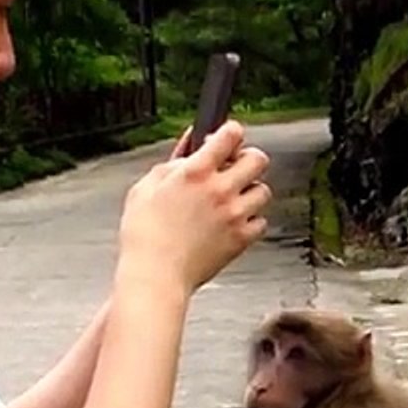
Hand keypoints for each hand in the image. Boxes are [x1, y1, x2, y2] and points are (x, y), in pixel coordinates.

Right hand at [118, 120, 271, 293]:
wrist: (154, 276)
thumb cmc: (144, 235)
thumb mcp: (146, 187)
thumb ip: (172, 162)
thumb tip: (189, 145)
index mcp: (195, 171)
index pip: (231, 134)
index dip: (230, 132)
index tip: (227, 138)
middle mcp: (220, 189)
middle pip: (258, 159)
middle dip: (247, 159)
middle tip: (235, 168)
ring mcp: (234, 215)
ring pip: (264, 190)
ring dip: (250, 191)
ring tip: (232, 199)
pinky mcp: (241, 239)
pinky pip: (261, 222)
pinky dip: (251, 221)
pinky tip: (233, 223)